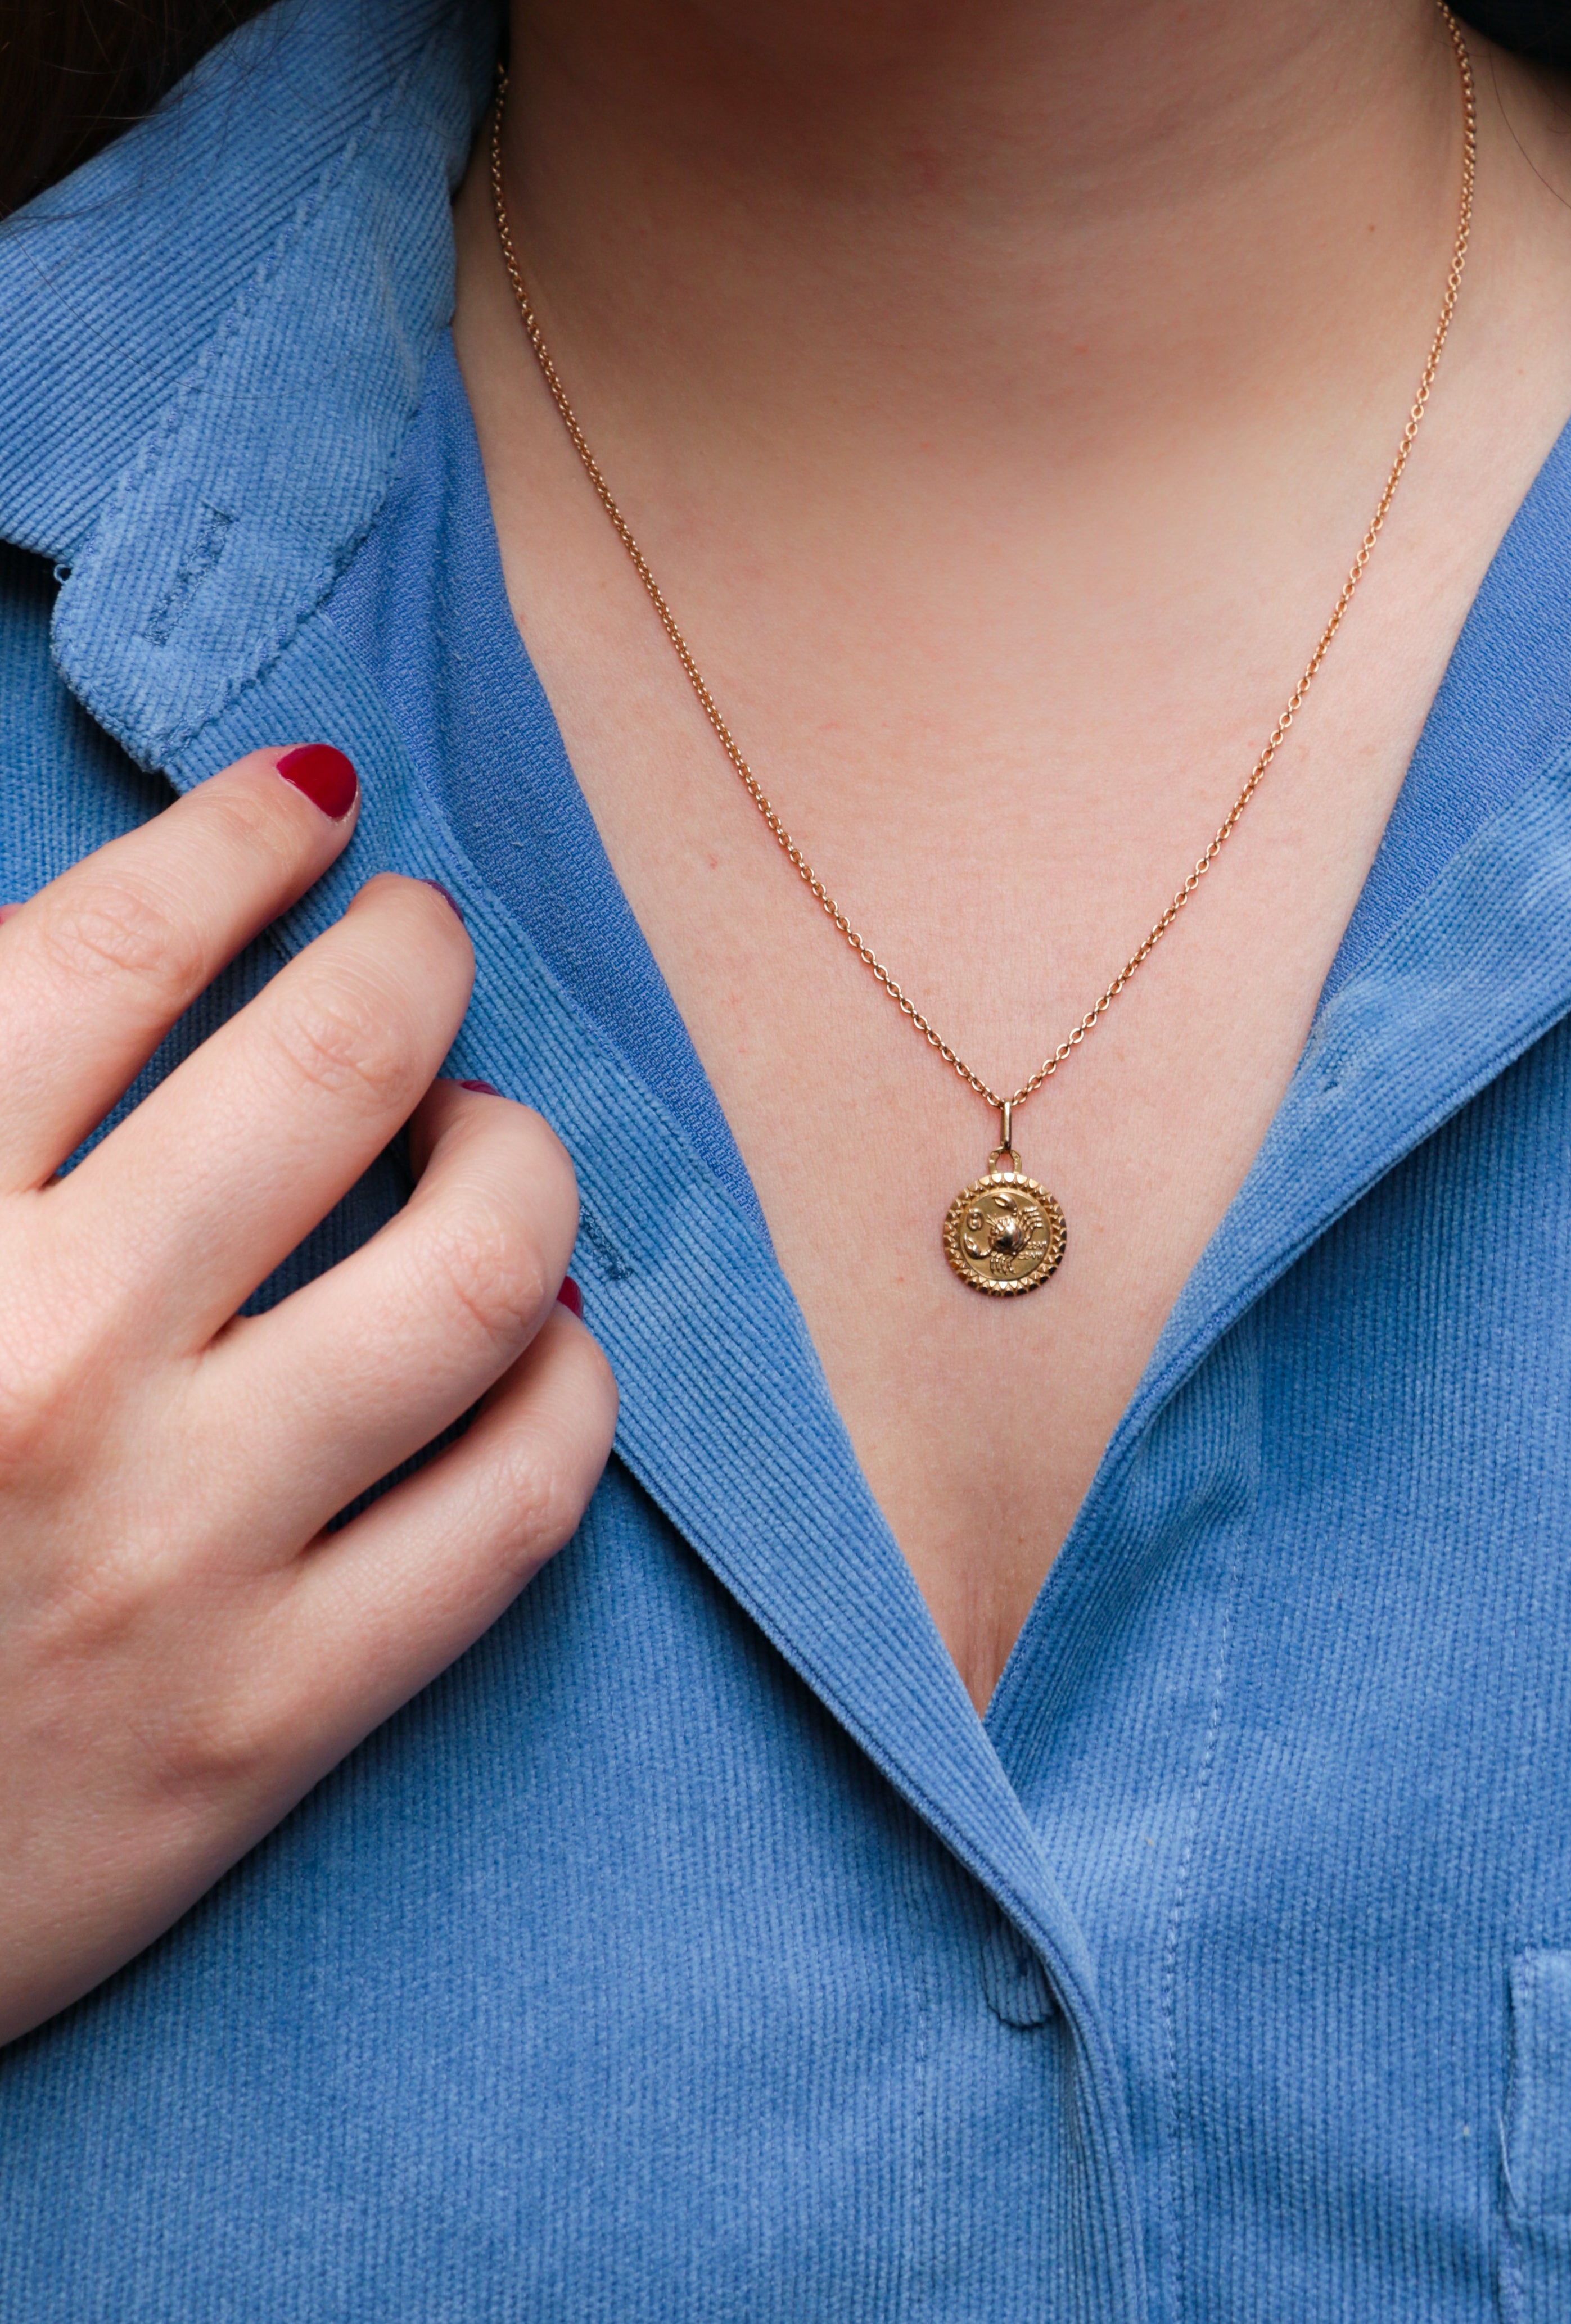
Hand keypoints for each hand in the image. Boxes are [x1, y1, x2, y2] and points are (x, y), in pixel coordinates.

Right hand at [0, 747, 617, 2043]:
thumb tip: (85, 952)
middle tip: (418, 937)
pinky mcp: (267, 1721)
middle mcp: (45, 1372)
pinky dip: (563, 1390)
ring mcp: (178, 1552)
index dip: (232, 845)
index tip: (304, 804)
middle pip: (330, 1068)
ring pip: (473, 1270)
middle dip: (406, 957)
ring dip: (519, 1157)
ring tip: (493, 1133)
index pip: (106, 957)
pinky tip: (541, 1344)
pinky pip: (513, 1506)